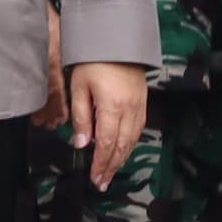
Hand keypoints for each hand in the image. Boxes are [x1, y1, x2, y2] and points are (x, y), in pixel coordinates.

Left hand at [64, 63, 147, 188]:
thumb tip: (81, 143)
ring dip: (121, 158)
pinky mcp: (142, 102)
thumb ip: (80, 117)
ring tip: (111, 172)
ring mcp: (138, 106)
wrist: (116, 39)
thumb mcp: (79, 88)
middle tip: (102, 182)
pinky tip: (123, 150)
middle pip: (121, 146)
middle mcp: (129, 109)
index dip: (101, 164)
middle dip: (111, 167)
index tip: (95, 178)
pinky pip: (138, 129)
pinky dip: (130, 144)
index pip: (106, 144)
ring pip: (132, 140)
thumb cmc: (93, 60)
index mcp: (111, 107)